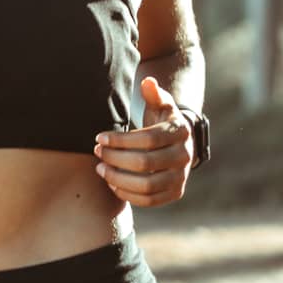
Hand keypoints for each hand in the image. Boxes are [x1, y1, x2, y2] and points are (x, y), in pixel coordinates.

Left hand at [92, 77, 195, 206]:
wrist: (180, 144)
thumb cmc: (162, 122)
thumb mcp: (161, 104)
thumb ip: (154, 93)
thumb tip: (148, 82)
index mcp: (180, 132)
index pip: (148, 139)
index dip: (120, 140)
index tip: (99, 137)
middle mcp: (184, 156)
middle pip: (145, 163)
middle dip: (115, 159)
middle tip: (98, 152)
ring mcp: (181, 178)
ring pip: (146, 186)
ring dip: (118, 179)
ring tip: (100, 168)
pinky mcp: (175, 193)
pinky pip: (149, 201)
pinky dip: (128, 194)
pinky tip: (112, 183)